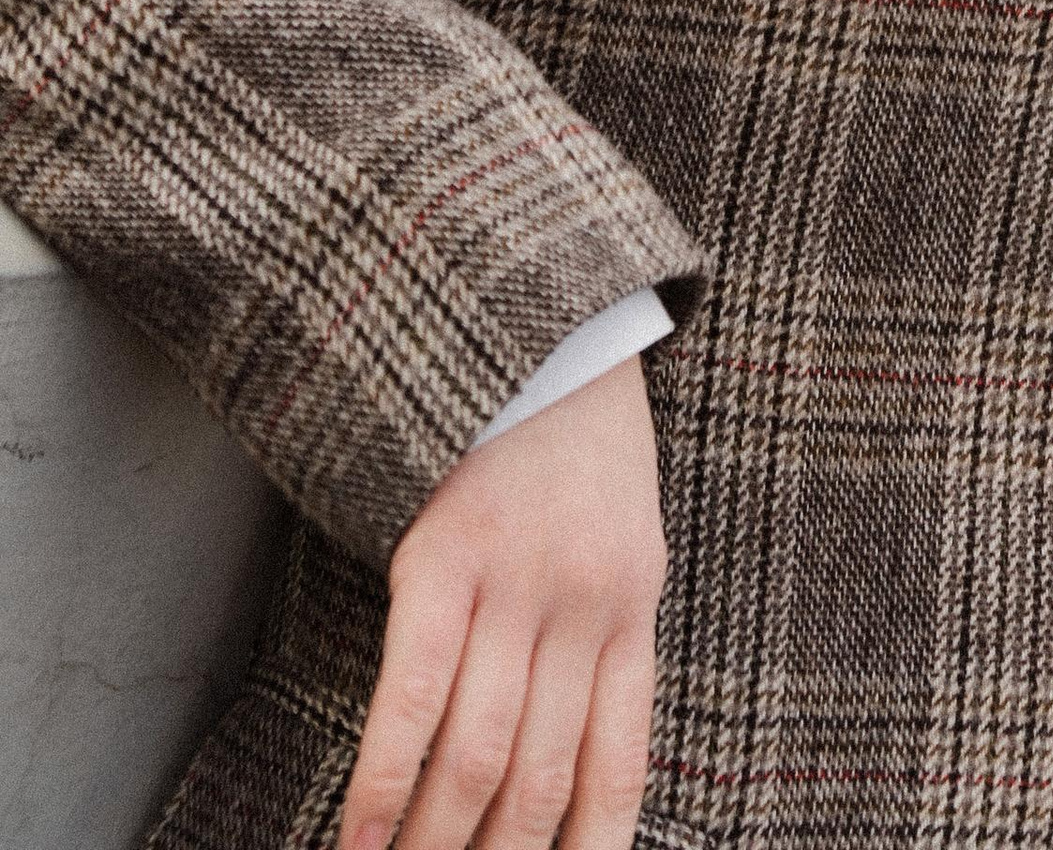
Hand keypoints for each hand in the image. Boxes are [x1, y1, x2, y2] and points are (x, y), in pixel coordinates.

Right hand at [339, 357, 666, 849]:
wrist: (545, 318)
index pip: (617, 773)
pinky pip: (415, 693)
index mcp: (634, 608)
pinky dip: (384, 779)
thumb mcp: (623, 532)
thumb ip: (601, 638)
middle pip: (539, 787)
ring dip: (432, 849)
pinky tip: (356, 840)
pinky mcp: (444, 555)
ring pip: (477, 759)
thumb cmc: (576, 436)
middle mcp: (585, 607)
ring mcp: (515, 582)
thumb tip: (568, 768)